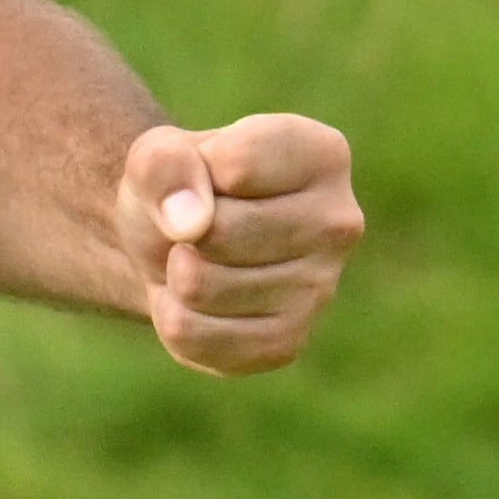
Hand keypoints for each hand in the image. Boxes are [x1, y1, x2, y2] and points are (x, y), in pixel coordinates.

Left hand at [114, 113, 362, 375]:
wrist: (176, 243)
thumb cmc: (182, 185)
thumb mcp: (159, 154)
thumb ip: (166, 166)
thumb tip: (190, 224)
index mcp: (323, 156)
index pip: (237, 166)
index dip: (195, 172)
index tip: (209, 174)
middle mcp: (339, 223)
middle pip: (220, 232)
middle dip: (183, 229)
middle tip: (198, 227)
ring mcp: (320, 290)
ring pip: (199, 286)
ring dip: (174, 273)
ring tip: (198, 259)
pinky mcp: (286, 344)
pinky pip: (191, 334)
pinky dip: (171, 314)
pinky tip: (199, 300)